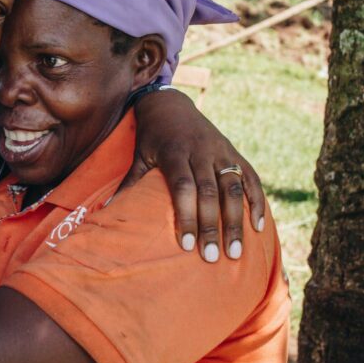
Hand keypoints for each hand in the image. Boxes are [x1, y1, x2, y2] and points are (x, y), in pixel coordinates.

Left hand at [122, 89, 264, 262]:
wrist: (170, 104)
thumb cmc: (151, 137)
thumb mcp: (139, 156)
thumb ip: (129, 183)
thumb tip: (105, 210)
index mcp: (175, 153)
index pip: (184, 188)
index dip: (187, 216)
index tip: (187, 245)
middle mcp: (201, 151)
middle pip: (210, 192)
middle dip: (212, 227)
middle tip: (214, 258)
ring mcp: (221, 151)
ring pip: (233, 188)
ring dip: (236, 221)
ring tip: (236, 252)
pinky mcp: (234, 151)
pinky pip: (250, 177)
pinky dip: (256, 201)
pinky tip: (258, 226)